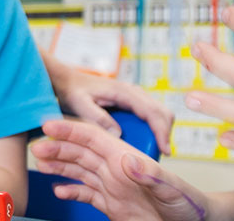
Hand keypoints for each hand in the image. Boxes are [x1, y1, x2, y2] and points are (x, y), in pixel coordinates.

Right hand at [32, 119, 208, 220]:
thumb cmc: (191, 207)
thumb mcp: (174, 191)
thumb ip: (152, 175)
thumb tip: (128, 160)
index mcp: (129, 160)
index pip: (96, 139)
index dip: (72, 130)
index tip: (49, 125)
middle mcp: (118, 171)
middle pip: (82, 153)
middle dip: (59, 148)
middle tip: (36, 148)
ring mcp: (115, 188)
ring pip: (81, 171)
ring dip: (60, 167)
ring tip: (41, 164)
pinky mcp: (114, 206)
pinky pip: (88, 195)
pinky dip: (72, 192)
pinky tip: (59, 191)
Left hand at [55, 66, 174, 152]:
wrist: (67, 81)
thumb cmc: (72, 91)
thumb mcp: (79, 104)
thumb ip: (96, 118)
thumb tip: (117, 135)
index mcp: (123, 91)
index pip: (152, 111)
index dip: (161, 131)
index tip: (165, 149)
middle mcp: (133, 92)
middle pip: (161, 111)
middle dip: (166, 132)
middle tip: (162, 154)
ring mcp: (134, 96)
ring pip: (158, 113)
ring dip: (161, 130)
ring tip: (156, 151)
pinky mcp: (131, 102)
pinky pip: (149, 115)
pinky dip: (153, 128)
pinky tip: (146, 143)